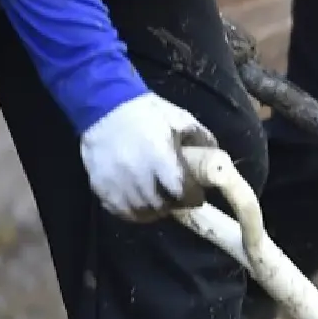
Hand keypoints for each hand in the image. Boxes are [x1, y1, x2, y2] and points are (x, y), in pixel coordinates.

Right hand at [78, 92, 218, 221]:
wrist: (103, 105)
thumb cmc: (146, 112)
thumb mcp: (179, 118)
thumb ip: (200, 138)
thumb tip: (217, 157)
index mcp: (160, 157)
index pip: (181, 191)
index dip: (192, 197)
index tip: (196, 195)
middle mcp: (138, 174)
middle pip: (161, 206)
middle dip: (174, 204)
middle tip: (178, 198)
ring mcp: (116, 182)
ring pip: (140, 211)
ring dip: (154, 211)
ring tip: (160, 202)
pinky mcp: (100, 186)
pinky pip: (119, 210)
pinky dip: (132, 212)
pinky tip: (140, 204)